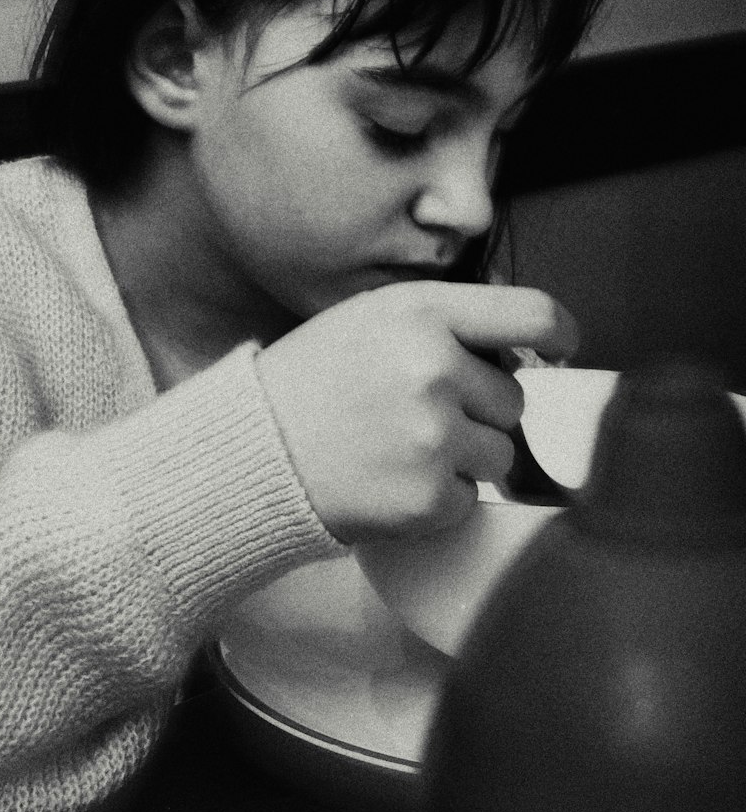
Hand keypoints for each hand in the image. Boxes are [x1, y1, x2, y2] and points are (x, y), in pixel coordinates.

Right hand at [255, 283, 577, 542]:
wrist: (253, 450)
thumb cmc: (313, 379)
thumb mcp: (371, 316)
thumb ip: (444, 319)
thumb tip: (525, 341)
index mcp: (422, 313)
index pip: (532, 316)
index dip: (560, 335)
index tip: (560, 350)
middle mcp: (435, 369)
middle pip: (514, 398)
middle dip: (478, 409)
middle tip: (416, 412)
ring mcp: (434, 437)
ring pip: (500, 454)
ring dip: (464, 457)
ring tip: (399, 447)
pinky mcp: (429, 499)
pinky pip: (470, 498)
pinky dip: (439, 497)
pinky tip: (389, 478)